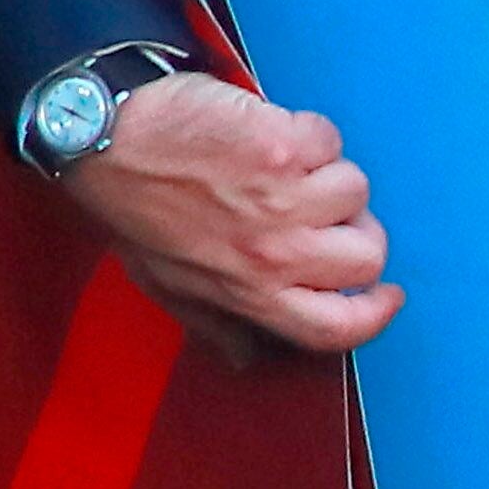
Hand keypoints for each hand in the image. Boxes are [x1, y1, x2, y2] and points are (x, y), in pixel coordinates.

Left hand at [60, 71, 400, 358]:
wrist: (101, 135)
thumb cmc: (130, 205)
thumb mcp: (164, 280)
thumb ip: (215, 321)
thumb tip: (248, 358)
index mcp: (249, 293)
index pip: (338, 328)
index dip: (375, 313)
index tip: (386, 293)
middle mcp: (273, 254)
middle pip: (366, 256)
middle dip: (354, 229)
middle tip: (322, 210)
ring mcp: (281, 199)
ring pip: (355, 189)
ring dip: (326, 172)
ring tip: (276, 166)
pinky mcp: (281, 145)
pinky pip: (329, 139)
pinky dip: (306, 130)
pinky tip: (265, 131)